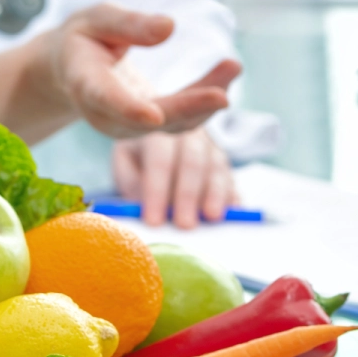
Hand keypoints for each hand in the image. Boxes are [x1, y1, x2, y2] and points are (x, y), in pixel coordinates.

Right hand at [0, 3, 241, 142]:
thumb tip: (169, 27)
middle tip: (222, 94)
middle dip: (187, 108)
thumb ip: (128, 24)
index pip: (107, 100)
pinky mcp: (150, 127)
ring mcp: (129, 127)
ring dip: (205, 102)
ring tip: (232, 67)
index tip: (155, 115)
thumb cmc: (84, 38)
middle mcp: (106, 115)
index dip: (130, 109)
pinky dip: (206, 100)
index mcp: (85, 84)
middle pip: (149, 121)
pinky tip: (228, 73)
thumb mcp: (97, 19)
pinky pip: (182, 120)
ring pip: (172, 125)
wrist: (72, 70)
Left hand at [112, 128, 236, 228]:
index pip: (159, 160)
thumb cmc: (139, 155)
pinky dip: (232, 196)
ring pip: (216, 167)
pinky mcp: (224, 164)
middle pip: (192, 161)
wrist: (160, 131)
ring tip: (212, 217)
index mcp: (158, 132)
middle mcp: (188, 135)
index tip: (153, 221)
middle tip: (185, 224)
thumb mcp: (125, 163)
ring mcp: (210, 147)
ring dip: (215, 194)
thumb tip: (141, 206)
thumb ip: (132, 182)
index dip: (157, 191)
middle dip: (188, 194)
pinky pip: (231, 178)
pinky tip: (232, 213)